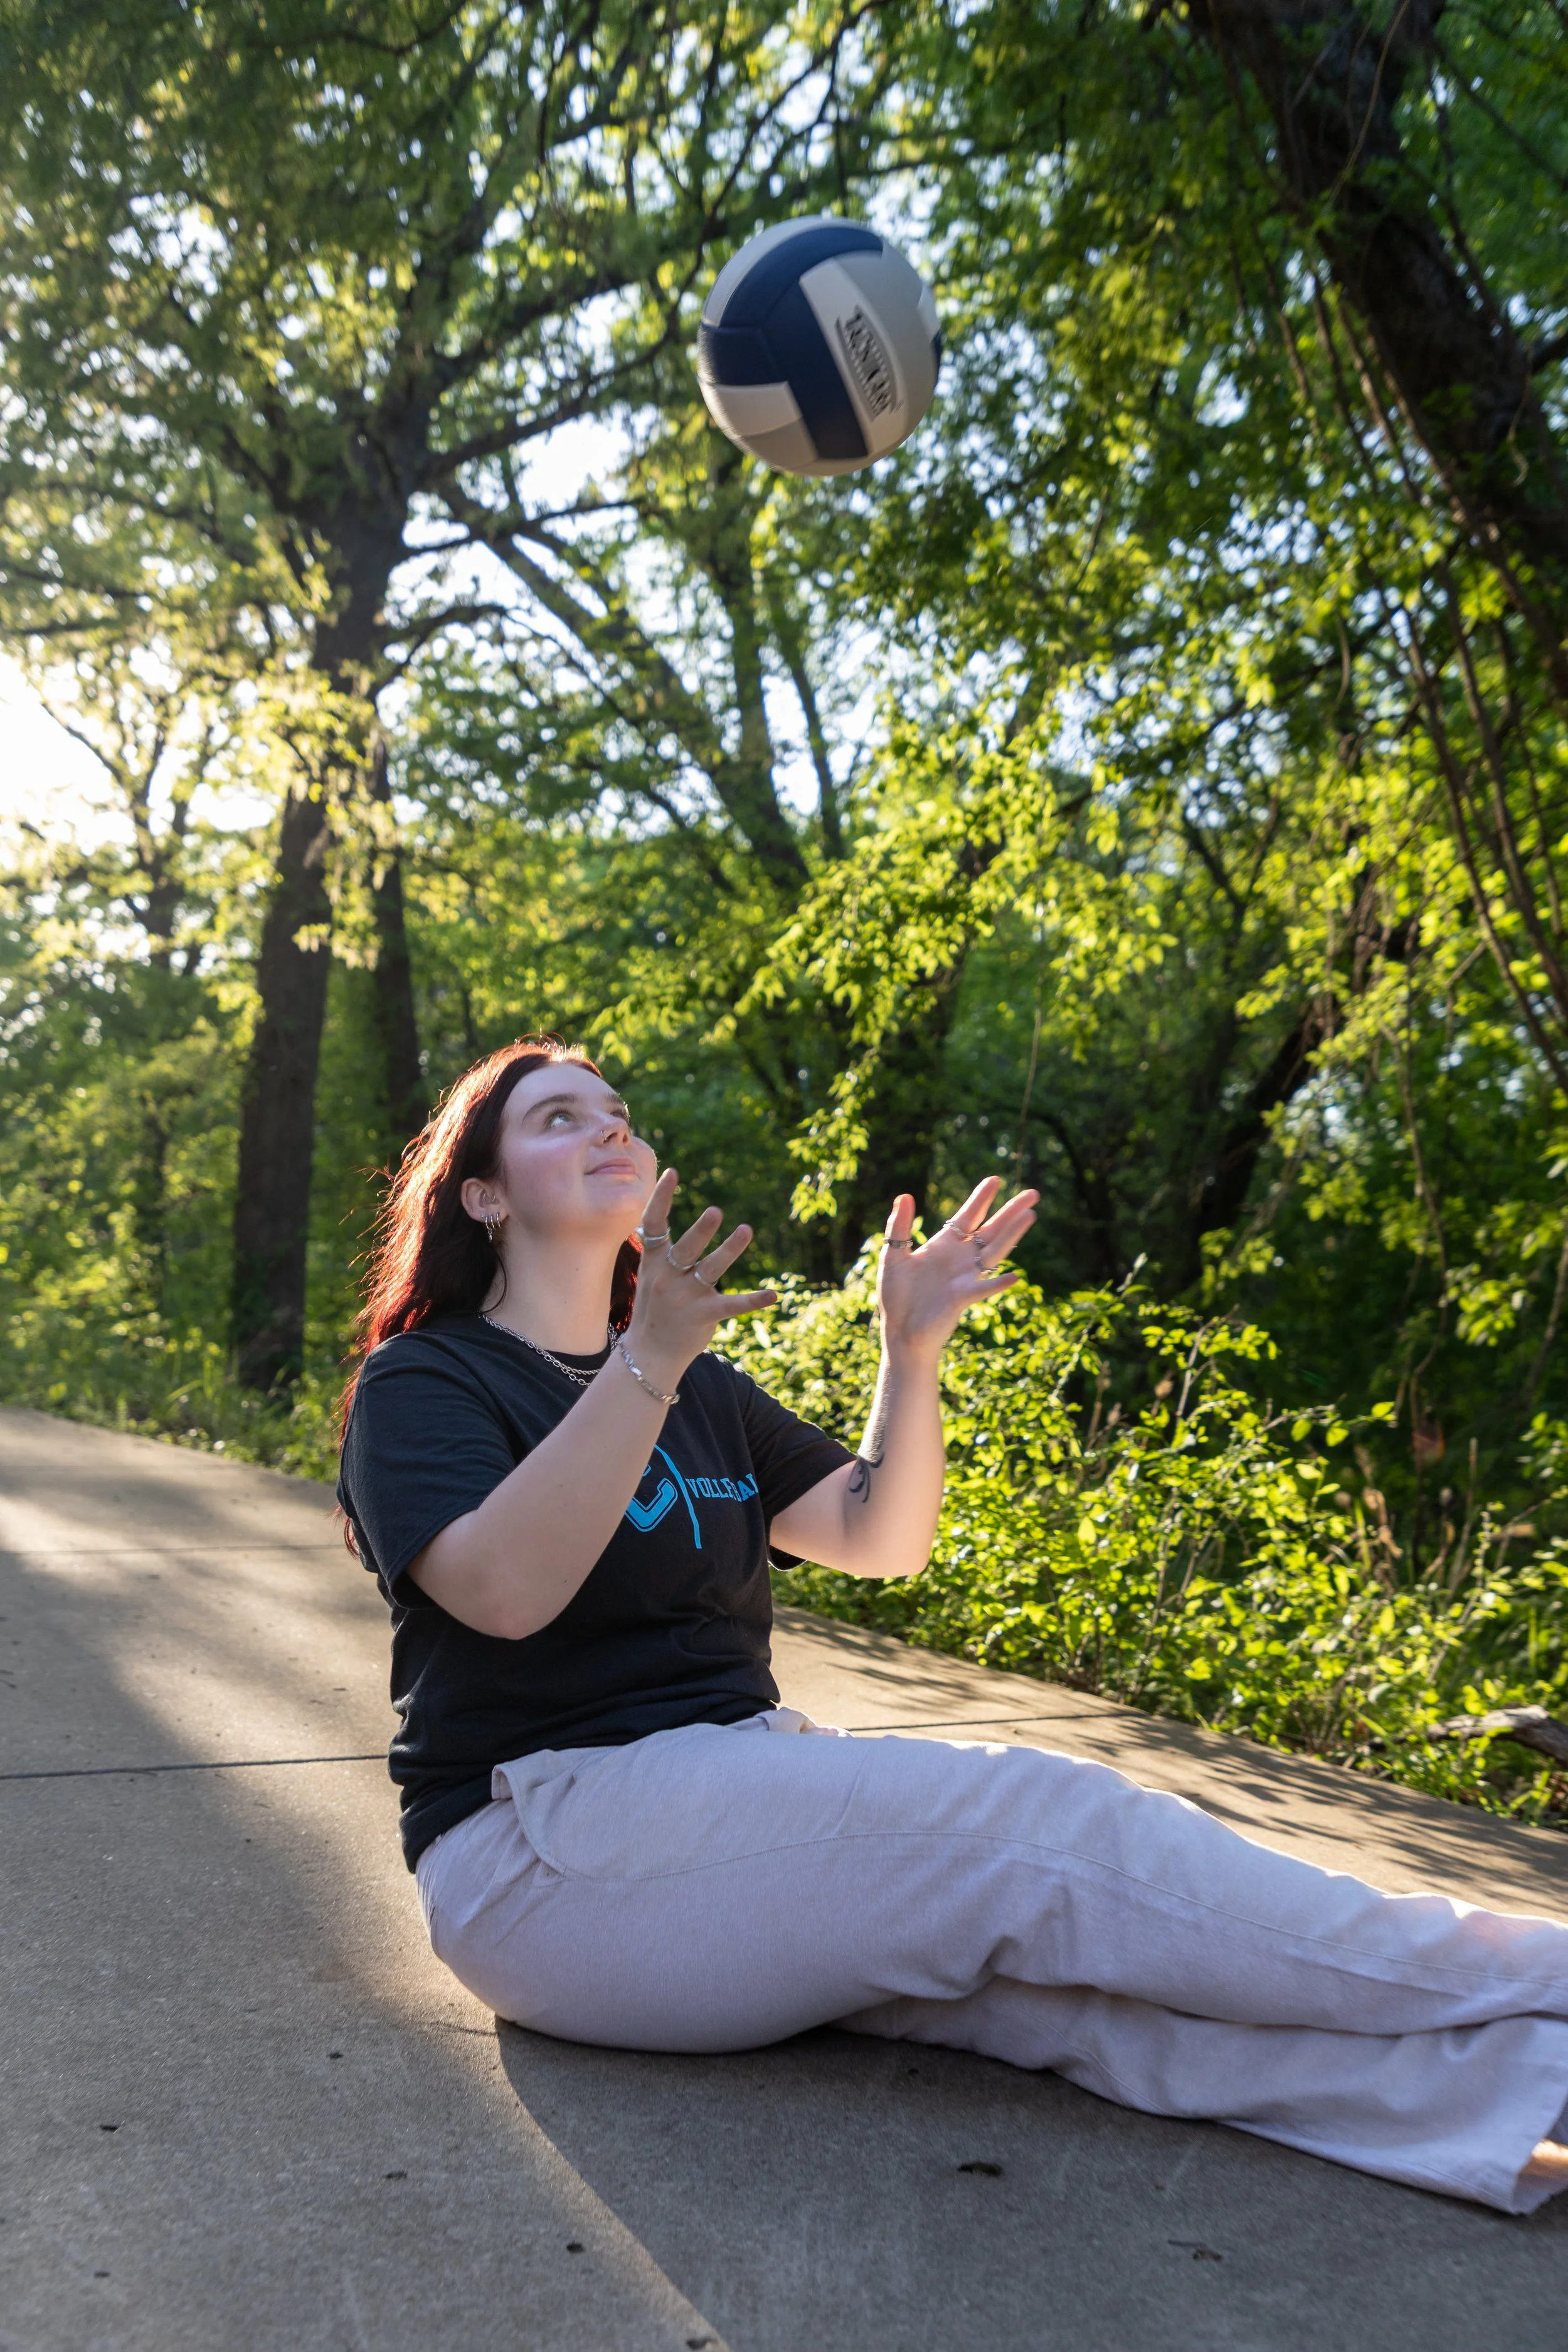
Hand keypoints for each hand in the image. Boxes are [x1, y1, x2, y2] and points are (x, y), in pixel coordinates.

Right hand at [626, 1168, 777, 1387]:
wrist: (648, 1354)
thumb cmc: (654, 1307)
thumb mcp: (650, 1274)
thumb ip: (661, 1249)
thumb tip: (659, 1213)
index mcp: (652, 1261)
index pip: (654, 1223)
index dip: (662, 1197)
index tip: (673, 1172)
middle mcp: (666, 1277)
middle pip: (685, 1248)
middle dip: (701, 1231)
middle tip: (716, 1211)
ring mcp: (685, 1297)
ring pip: (710, 1269)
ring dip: (729, 1250)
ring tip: (746, 1229)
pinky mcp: (704, 1316)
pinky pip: (732, 1305)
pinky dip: (753, 1300)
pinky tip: (774, 1296)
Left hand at [875, 1176, 1038, 1357]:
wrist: (900, 1330)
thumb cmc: (897, 1296)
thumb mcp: (894, 1256)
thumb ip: (899, 1227)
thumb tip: (905, 1196)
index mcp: (944, 1246)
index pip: (968, 1216)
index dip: (982, 1198)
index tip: (995, 1179)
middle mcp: (960, 1259)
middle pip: (991, 1229)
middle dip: (1011, 1211)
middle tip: (1033, 1194)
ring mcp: (965, 1277)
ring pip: (995, 1252)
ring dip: (1012, 1235)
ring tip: (1030, 1217)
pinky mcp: (962, 1298)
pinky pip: (983, 1288)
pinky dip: (997, 1284)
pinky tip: (1014, 1277)